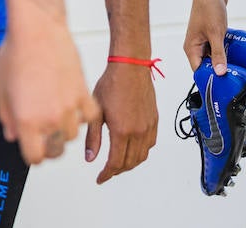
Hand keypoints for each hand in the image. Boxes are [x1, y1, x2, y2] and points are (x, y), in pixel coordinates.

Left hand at [0, 18, 100, 165]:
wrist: (37, 29)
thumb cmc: (15, 54)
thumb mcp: (0, 90)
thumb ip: (7, 117)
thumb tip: (13, 135)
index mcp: (26, 121)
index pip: (35, 158)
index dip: (33, 155)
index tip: (32, 147)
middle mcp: (49, 118)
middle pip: (56, 151)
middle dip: (49, 147)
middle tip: (45, 136)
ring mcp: (69, 106)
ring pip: (72, 135)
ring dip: (65, 131)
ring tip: (59, 117)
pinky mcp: (83, 91)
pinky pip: (90, 116)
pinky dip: (84, 116)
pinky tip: (76, 108)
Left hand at [85, 61, 157, 183]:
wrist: (130, 67)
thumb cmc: (112, 84)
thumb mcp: (96, 112)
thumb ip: (93, 138)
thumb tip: (90, 157)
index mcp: (122, 131)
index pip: (116, 163)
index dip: (107, 174)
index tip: (100, 178)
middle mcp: (138, 131)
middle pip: (130, 162)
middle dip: (117, 171)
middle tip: (106, 172)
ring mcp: (148, 126)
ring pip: (142, 155)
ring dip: (130, 163)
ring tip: (119, 163)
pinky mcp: (154, 119)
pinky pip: (151, 143)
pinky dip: (142, 152)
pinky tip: (133, 148)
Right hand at [184, 0, 229, 74]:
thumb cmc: (208, 7)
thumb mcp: (216, 33)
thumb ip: (218, 54)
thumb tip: (219, 72)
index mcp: (191, 47)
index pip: (198, 70)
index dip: (209, 77)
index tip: (221, 83)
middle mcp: (195, 44)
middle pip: (206, 64)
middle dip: (217, 68)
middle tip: (231, 75)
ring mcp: (203, 38)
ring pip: (213, 54)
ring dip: (223, 57)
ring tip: (235, 64)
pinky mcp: (211, 33)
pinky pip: (217, 45)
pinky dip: (225, 48)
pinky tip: (234, 51)